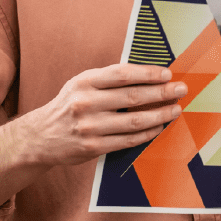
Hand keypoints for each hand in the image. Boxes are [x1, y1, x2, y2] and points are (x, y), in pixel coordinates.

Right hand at [20, 63, 186, 166]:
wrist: (40, 137)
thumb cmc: (70, 104)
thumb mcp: (82, 84)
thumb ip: (110, 79)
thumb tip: (150, 74)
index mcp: (84, 82)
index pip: (122, 74)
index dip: (148, 74)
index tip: (167, 74)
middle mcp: (85, 103)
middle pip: (132, 97)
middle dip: (162, 93)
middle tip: (181, 90)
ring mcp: (89, 127)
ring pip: (134, 121)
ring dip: (160, 115)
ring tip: (175, 109)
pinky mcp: (93, 147)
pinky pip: (128, 140)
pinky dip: (147, 134)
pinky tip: (159, 127)